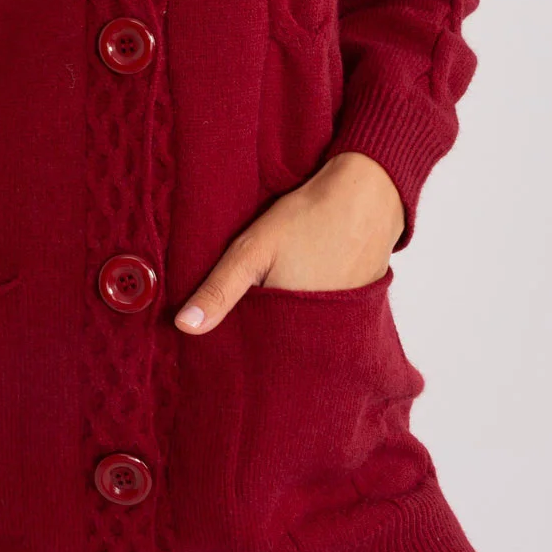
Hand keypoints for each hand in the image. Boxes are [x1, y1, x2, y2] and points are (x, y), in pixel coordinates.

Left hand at [174, 152, 404, 335]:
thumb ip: (219, 290)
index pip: (261, 357)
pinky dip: (312, 315)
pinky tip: (302, 293)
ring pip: (306, 336)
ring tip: (274, 304)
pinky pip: (329, 323)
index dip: (241, 348)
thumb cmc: (308, 219)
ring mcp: (347, 325)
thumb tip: (184, 327)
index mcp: (294, 329)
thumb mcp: (252, 250)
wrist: (368, 195)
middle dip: (263, 340)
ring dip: (288, 328)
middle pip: (284, 349)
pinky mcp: (361, 310)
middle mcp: (326, 336)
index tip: (223, 343)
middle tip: (250, 316)